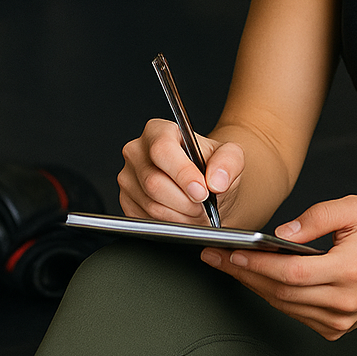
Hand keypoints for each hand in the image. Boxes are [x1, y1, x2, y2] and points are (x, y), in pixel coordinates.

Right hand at [118, 118, 244, 224]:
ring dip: (180, 215)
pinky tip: (183, 216)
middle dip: (185, 201)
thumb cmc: (213, 167)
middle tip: (204, 204)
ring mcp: (128, 178)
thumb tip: (216, 180)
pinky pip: (145, 220)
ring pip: (151, 205)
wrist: (206, 186)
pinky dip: (169, 225)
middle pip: (154, 182)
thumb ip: (228, 162)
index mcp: (158, 131)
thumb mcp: (230, 157)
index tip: (202, 191)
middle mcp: (137, 151)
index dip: (182, 173)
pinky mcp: (126, 202)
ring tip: (197, 210)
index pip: (162, 150)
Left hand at [200, 195, 356, 339]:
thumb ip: (317, 216)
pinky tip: (258, 278)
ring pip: (284, 305)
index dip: (259, 264)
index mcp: (350, 269)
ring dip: (254, 285)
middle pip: (282, 292)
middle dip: (245, 273)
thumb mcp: (354, 209)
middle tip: (217, 258)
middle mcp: (344, 300)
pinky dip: (273, 295)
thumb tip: (282, 232)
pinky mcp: (334, 329)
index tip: (232, 252)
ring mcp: (339, 320)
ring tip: (230, 265)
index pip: (293, 272)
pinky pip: (294, 312)